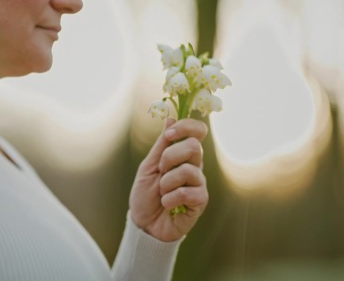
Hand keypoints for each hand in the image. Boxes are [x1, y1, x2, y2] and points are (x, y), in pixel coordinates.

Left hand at [129, 118, 208, 241]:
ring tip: (161, 193)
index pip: (198, 131)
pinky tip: (167, 205)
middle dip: (170, 157)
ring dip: (167, 182)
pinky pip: (189, 192)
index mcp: (182, 155)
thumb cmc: (145, 196)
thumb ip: (161, 145)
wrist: (144, 225)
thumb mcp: (148, 166)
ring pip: (189, 170)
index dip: (186, 127)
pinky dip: (171, 198)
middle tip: (161, 171)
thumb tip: (171, 118)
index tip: (169, 135)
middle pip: (194, 146)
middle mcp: (194, 167)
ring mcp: (199, 184)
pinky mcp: (200, 202)